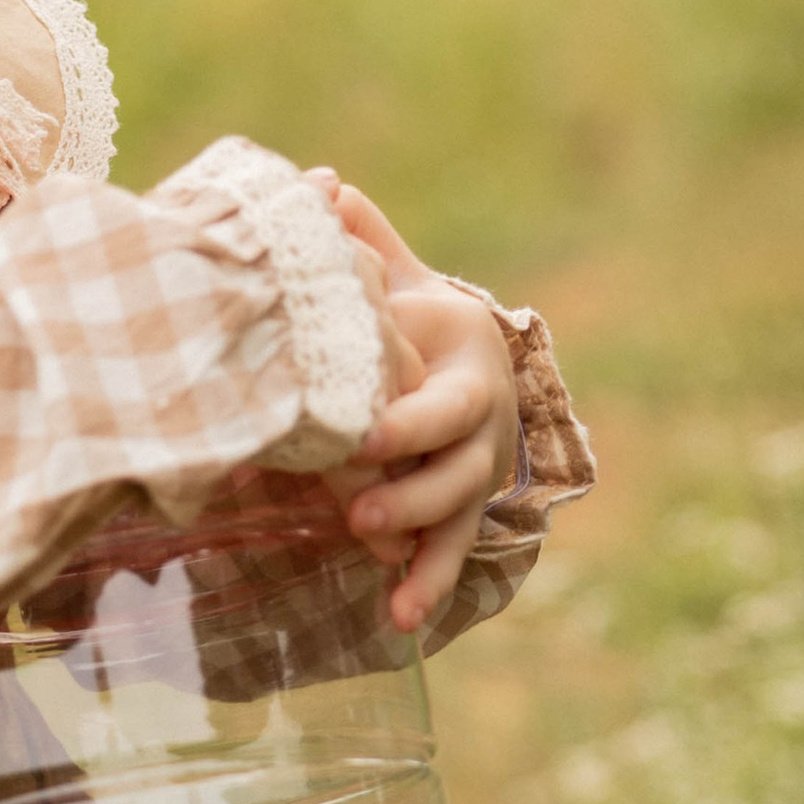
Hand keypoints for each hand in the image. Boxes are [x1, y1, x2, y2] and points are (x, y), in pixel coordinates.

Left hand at [308, 174, 519, 633]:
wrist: (462, 356)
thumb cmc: (413, 315)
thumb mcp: (399, 276)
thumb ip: (363, 238)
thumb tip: (319, 183)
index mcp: (468, 364)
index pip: (445, 401)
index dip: (408, 421)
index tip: (365, 438)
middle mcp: (483, 426)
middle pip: (458, 468)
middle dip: (412, 491)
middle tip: (359, 509)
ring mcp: (475, 475)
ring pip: (459, 518)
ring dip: (422, 548)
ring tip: (380, 568)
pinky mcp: (459, 515)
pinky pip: (448, 556)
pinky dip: (427, 585)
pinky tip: (400, 620)